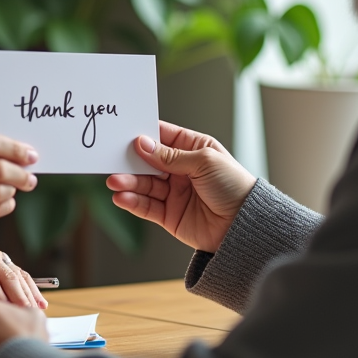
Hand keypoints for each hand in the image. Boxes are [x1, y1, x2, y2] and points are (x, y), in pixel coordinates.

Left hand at [0, 244, 47, 308]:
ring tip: (34, 314)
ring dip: (28, 294)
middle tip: (24, 315)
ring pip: (17, 275)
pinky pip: (23, 275)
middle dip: (17, 296)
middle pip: (7, 276)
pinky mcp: (9, 262)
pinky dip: (33, 290)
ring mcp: (0, 257)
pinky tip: (41, 305)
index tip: (5, 314)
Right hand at [106, 121, 255, 251]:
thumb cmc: (234, 186)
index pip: (162, 137)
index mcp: (193, 150)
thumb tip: (143, 144)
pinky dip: (132, 201)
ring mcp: (174, 193)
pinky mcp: (169, 216)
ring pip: (144, 184)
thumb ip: (171, 155)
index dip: (144, 135)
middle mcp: (181, 170)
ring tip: (115, 181)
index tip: (123, 133)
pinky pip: (146, 206)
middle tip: (112, 159)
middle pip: (148, 162)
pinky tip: (121, 196)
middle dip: (130, 161)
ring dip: (128, 182)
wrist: (245, 224)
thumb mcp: (204, 161)